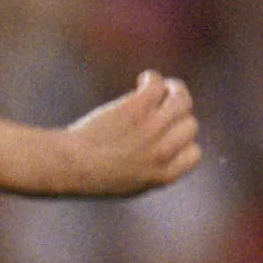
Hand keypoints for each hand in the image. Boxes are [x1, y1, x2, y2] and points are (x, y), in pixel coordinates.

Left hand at [55, 70, 201, 197]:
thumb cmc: (88, 176)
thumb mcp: (126, 184)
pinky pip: (158, 85)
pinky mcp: (138, 109)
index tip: (167, 136)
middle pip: (190, 125)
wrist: (68, 166)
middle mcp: (163, 152)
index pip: (194, 153)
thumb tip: (163, 154)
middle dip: (176, 117)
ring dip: (175, 89)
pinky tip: (143, 80)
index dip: (183, 143)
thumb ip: (149, 171)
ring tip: (162, 87)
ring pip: (182, 100)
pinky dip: (153, 79)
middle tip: (161, 107)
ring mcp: (152, 129)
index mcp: (164, 176)